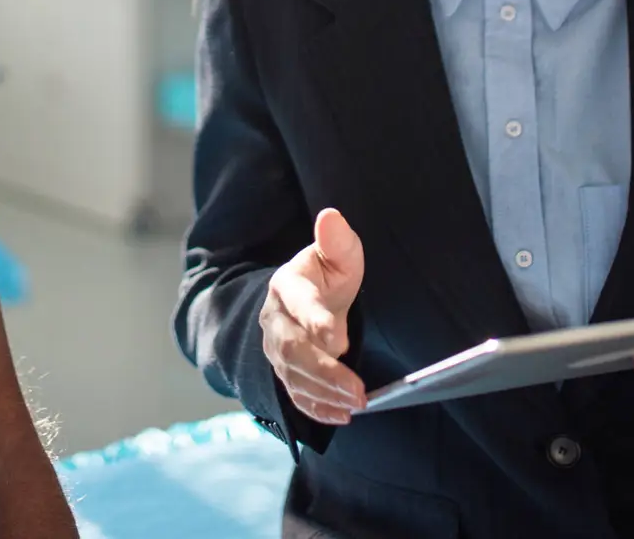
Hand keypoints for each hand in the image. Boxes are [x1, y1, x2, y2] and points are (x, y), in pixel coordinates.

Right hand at [260, 208, 366, 425]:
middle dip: (325, 372)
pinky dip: (316, 408)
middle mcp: (274, 320)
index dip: (314, 320)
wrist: (302, 300)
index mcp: (287, 286)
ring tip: (357, 405)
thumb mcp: (336, 254)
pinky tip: (340, 415)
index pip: (298, 304)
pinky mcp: (284, 373)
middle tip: (359, 391)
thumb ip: (337, 240)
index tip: (337, 338)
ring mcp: (276, 349)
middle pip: (293, 350)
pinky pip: (295, 395)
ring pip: (293, 377)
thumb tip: (330, 217)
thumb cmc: (326, 276)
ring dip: (325, 394)